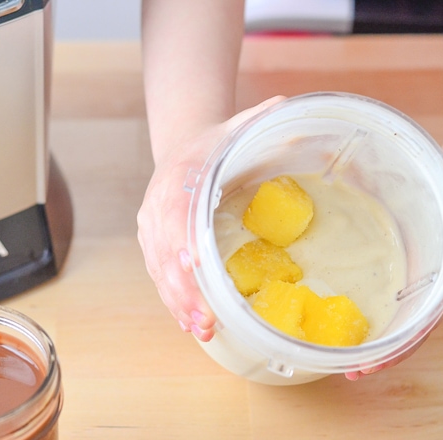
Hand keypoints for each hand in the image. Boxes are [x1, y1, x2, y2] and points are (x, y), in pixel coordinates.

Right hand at [137, 97, 285, 341]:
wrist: (181, 148)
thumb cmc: (213, 144)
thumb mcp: (235, 127)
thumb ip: (261, 119)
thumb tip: (290, 107)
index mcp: (177, 179)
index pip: (174, 213)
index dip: (180, 240)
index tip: (193, 264)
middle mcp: (157, 207)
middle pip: (163, 253)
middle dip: (183, 289)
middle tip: (205, 319)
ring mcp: (152, 230)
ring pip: (160, 272)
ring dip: (179, 303)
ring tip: (202, 330)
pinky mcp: (154, 246)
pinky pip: (160, 277)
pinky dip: (175, 301)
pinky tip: (190, 324)